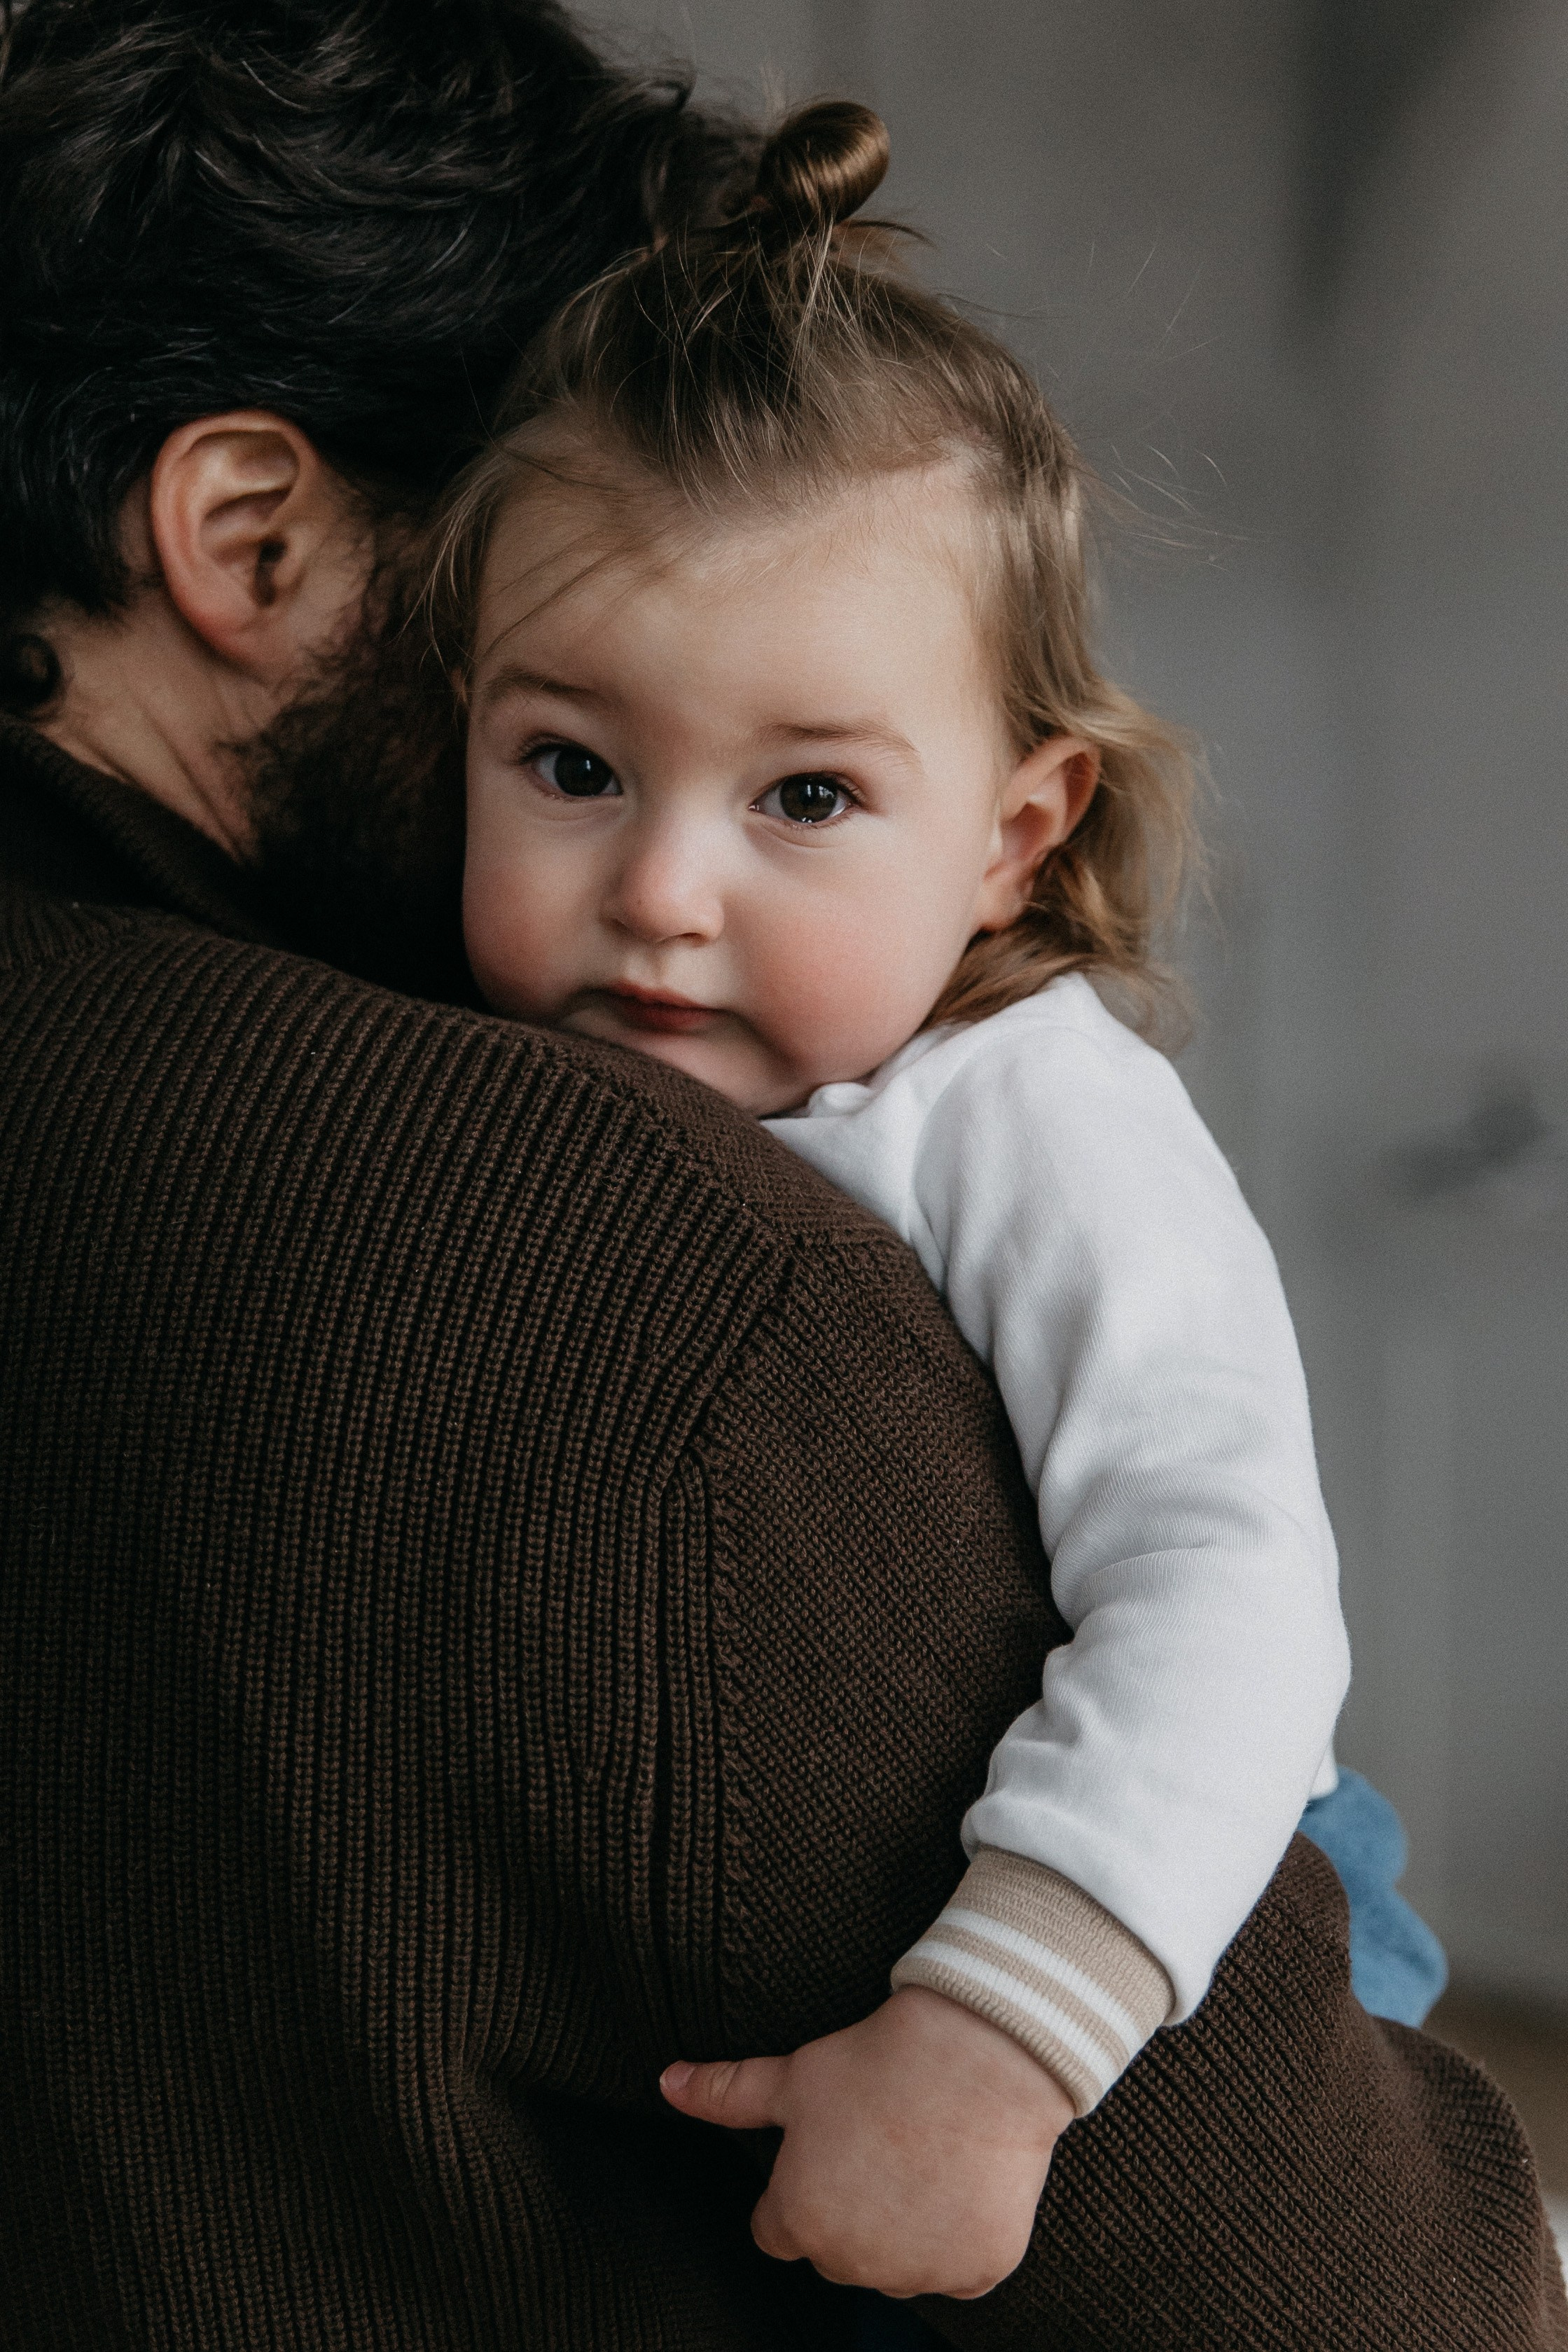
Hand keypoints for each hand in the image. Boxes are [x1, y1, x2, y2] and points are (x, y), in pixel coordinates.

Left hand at [658, 1987, 1073, 2298]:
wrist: (977, 2057)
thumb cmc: (878, 2063)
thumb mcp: (791, 2077)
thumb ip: (725, 2092)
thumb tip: (666, 2082)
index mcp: (799, 2221)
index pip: (776, 2230)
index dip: (796, 2187)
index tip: (827, 2151)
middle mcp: (854, 2262)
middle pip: (837, 2249)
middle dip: (848, 2211)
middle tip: (878, 2144)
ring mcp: (920, 2273)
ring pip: (897, 2264)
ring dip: (903, 2230)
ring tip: (920, 2154)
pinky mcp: (978, 2271)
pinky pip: (956, 2267)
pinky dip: (959, 2235)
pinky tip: (960, 2176)